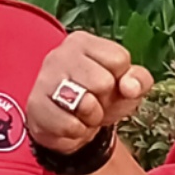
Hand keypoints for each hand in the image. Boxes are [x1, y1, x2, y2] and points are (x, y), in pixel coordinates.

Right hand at [25, 31, 153, 153]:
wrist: (66, 127)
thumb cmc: (98, 99)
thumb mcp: (127, 87)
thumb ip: (139, 80)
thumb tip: (129, 87)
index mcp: (83, 42)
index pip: (119, 59)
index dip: (121, 80)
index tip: (109, 86)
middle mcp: (60, 54)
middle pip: (103, 82)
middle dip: (104, 100)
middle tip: (93, 101)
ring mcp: (44, 79)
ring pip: (85, 103)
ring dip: (91, 117)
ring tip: (82, 113)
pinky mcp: (35, 105)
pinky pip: (70, 125)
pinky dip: (76, 132)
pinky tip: (69, 123)